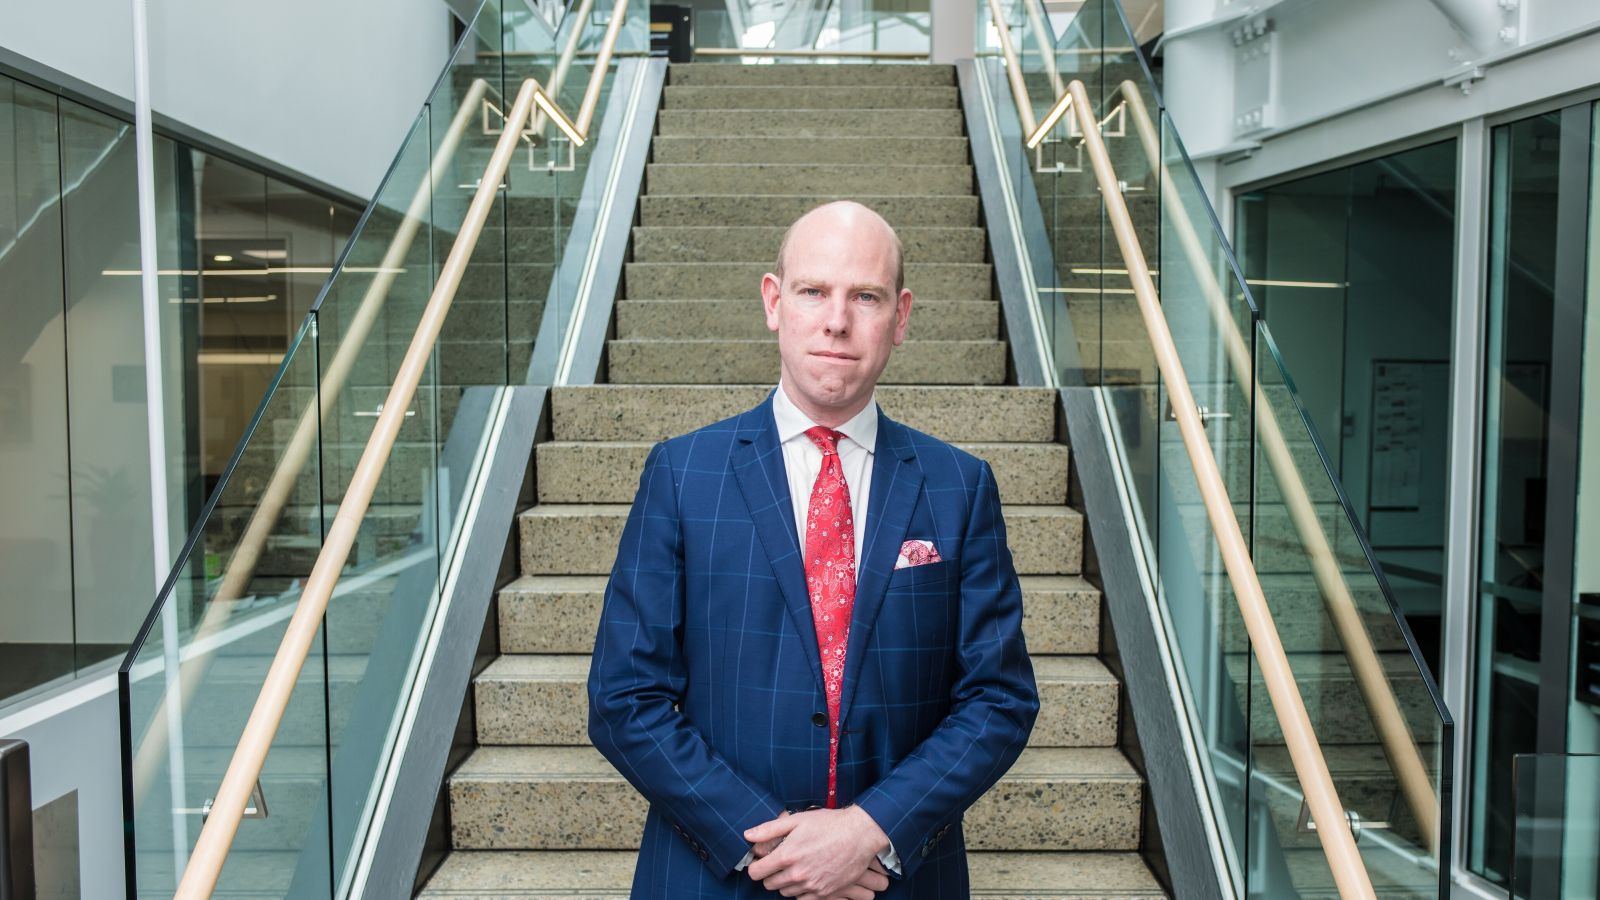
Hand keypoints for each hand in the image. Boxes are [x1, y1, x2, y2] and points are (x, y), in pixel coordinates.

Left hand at [744, 806, 889, 898]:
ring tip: (796, 867)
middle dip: (770, 874)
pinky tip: (807, 877)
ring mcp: (811, 886)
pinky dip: (801, 891)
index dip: (756, 866)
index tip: (762, 861)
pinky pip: (802, 899)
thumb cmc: (828, 824)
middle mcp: (797, 874)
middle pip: (769, 884)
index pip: (756, 873)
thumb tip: (747, 836)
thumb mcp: (797, 820)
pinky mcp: (824, 893)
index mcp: (787, 856)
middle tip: (780, 862)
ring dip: (786, 882)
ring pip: (785, 892)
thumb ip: (769, 830)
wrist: (860, 835)